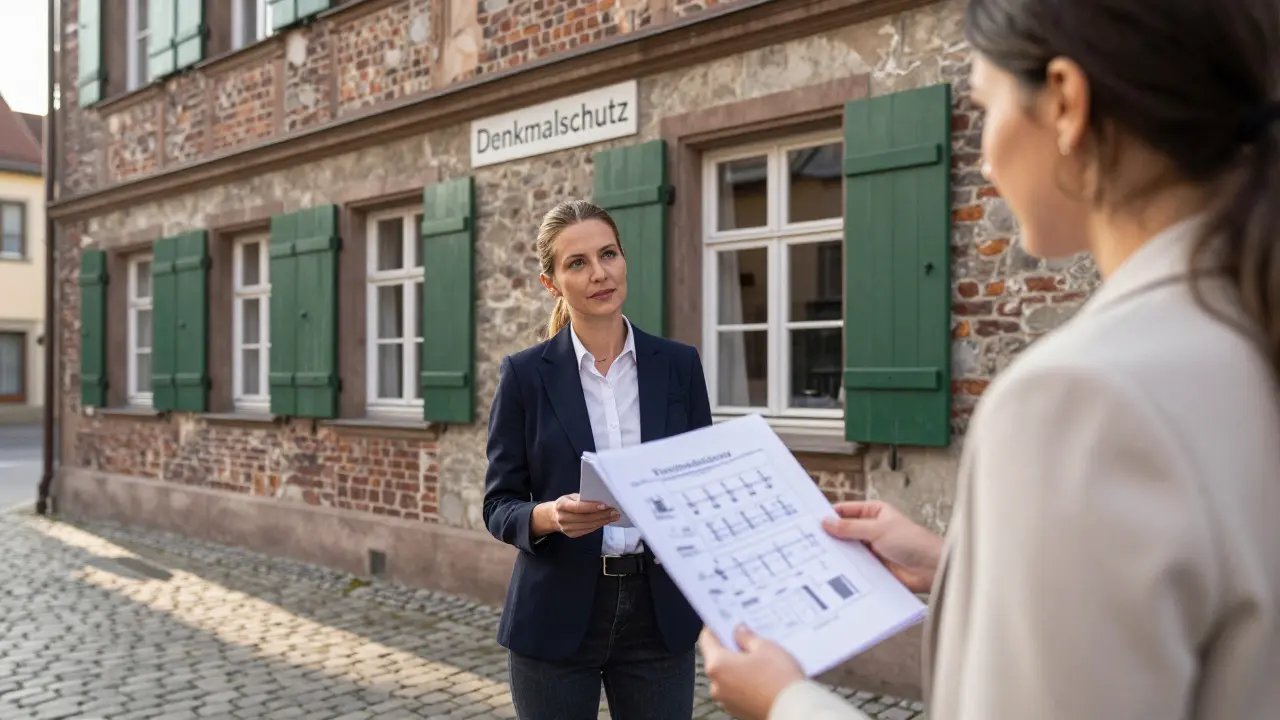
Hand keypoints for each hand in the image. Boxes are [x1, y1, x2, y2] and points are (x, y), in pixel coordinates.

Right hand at [532, 493, 618, 537]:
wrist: (553, 516)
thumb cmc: (566, 503)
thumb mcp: (570, 497)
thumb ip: (582, 498)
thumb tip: (600, 499)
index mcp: (561, 505)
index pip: (578, 507)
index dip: (592, 507)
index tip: (605, 505)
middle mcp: (563, 518)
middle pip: (586, 518)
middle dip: (602, 515)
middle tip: (615, 511)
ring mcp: (567, 528)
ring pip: (589, 525)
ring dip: (603, 521)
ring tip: (614, 516)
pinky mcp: (572, 535)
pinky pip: (588, 530)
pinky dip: (598, 525)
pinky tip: (606, 521)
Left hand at [700, 625, 804, 719]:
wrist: (793, 709)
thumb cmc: (779, 678)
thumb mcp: (764, 646)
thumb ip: (746, 637)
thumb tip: (738, 632)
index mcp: (717, 666)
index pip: (706, 640)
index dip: (715, 628)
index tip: (724, 622)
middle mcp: (716, 685)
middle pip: (717, 659)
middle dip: (731, 648)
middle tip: (748, 639)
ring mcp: (727, 701)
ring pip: (728, 676)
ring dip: (739, 667)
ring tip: (760, 660)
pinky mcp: (738, 711)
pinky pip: (737, 691)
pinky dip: (746, 682)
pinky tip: (763, 677)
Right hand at [822, 500, 942, 592]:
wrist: (931, 569)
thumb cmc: (913, 542)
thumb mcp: (878, 529)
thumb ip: (850, 527)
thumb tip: (827, 522)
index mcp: (874, 512)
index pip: (845, 510)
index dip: (829, 515)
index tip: (811, 521)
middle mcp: (871, 529)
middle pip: (844, 530)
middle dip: (830, 535)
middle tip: (810, 540)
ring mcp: (871, 548)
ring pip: (847, 549)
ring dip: (837, 552)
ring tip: (817, 556)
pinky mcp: (872, 567)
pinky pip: (854, 566)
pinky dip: (845, 567)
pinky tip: (832, 570)